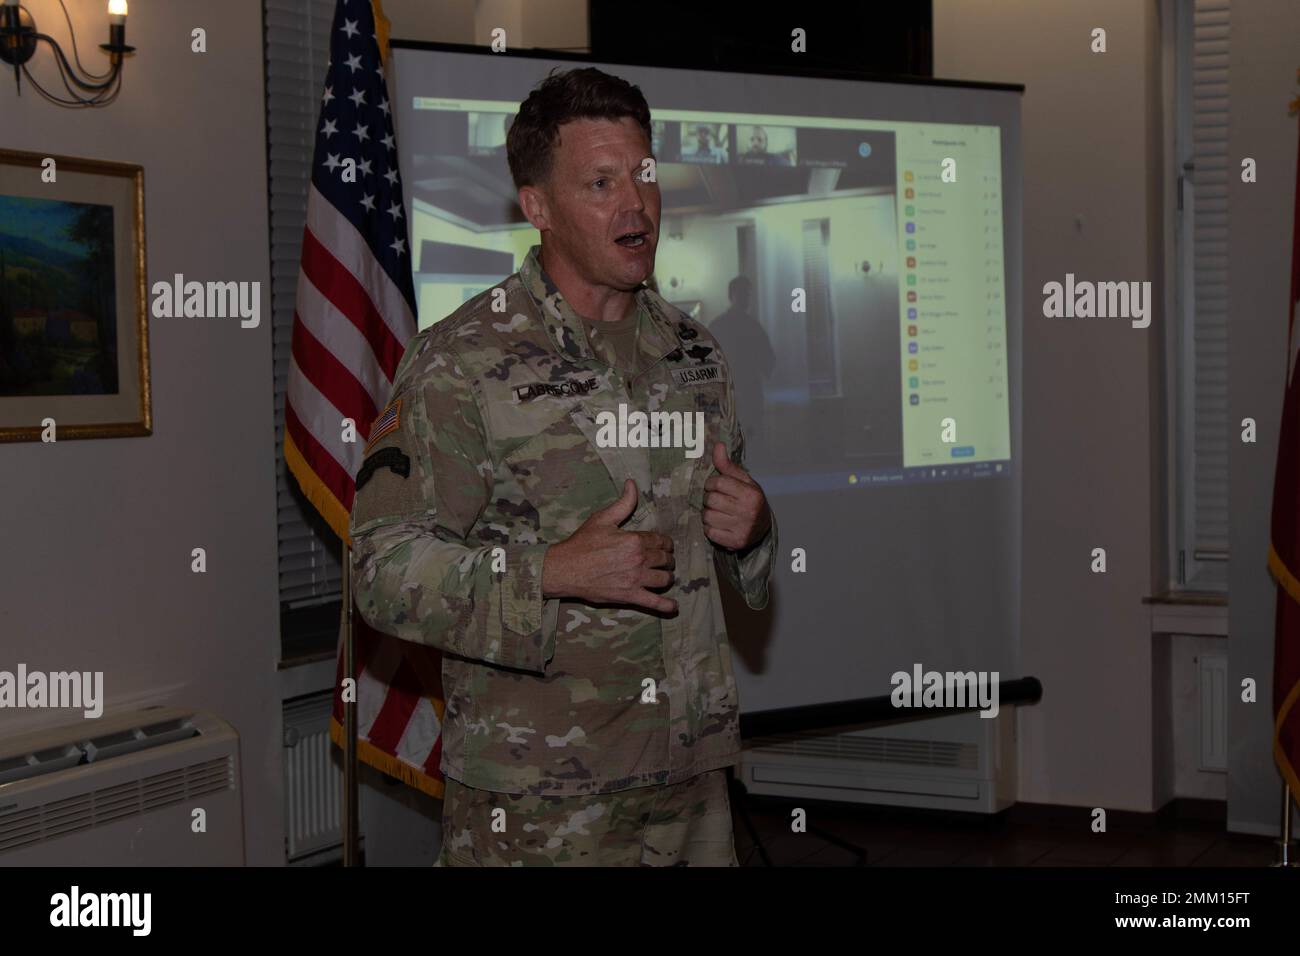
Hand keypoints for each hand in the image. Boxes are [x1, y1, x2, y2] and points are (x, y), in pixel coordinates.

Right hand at [541, 478, 677, 613]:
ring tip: (663, 576)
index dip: (666, 543)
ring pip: (664, 579)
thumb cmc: (582, 543)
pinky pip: (654, 603)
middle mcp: (638, 560)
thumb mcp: (602, 519)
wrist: (565, 569)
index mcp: (634, 540)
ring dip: (667, 577)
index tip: (664, 546)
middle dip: (667, 559)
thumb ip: (623, 503)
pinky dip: (666, 606)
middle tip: (663, 560)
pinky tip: (673, 606)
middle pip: (665, 560)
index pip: (661, 541)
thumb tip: (633, 484)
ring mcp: (635, 580)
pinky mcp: (629, 596)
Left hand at [702, 441, 769, 551]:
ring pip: (707, 516)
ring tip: (718, 512)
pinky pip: (709, 532)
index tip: (714, 486)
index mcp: (751, 494)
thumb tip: (718, 446)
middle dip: (708, 498)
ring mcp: (741, 529)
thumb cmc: (750, 500)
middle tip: (716, 500)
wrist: (763, 527)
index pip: (718, 482)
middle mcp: (747, 512)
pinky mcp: (734, 542)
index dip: (711, 483)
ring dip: (708, 513)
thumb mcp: (743, 480)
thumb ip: (727, 465)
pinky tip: (719, 524)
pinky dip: (710, 528)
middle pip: (710, 500)